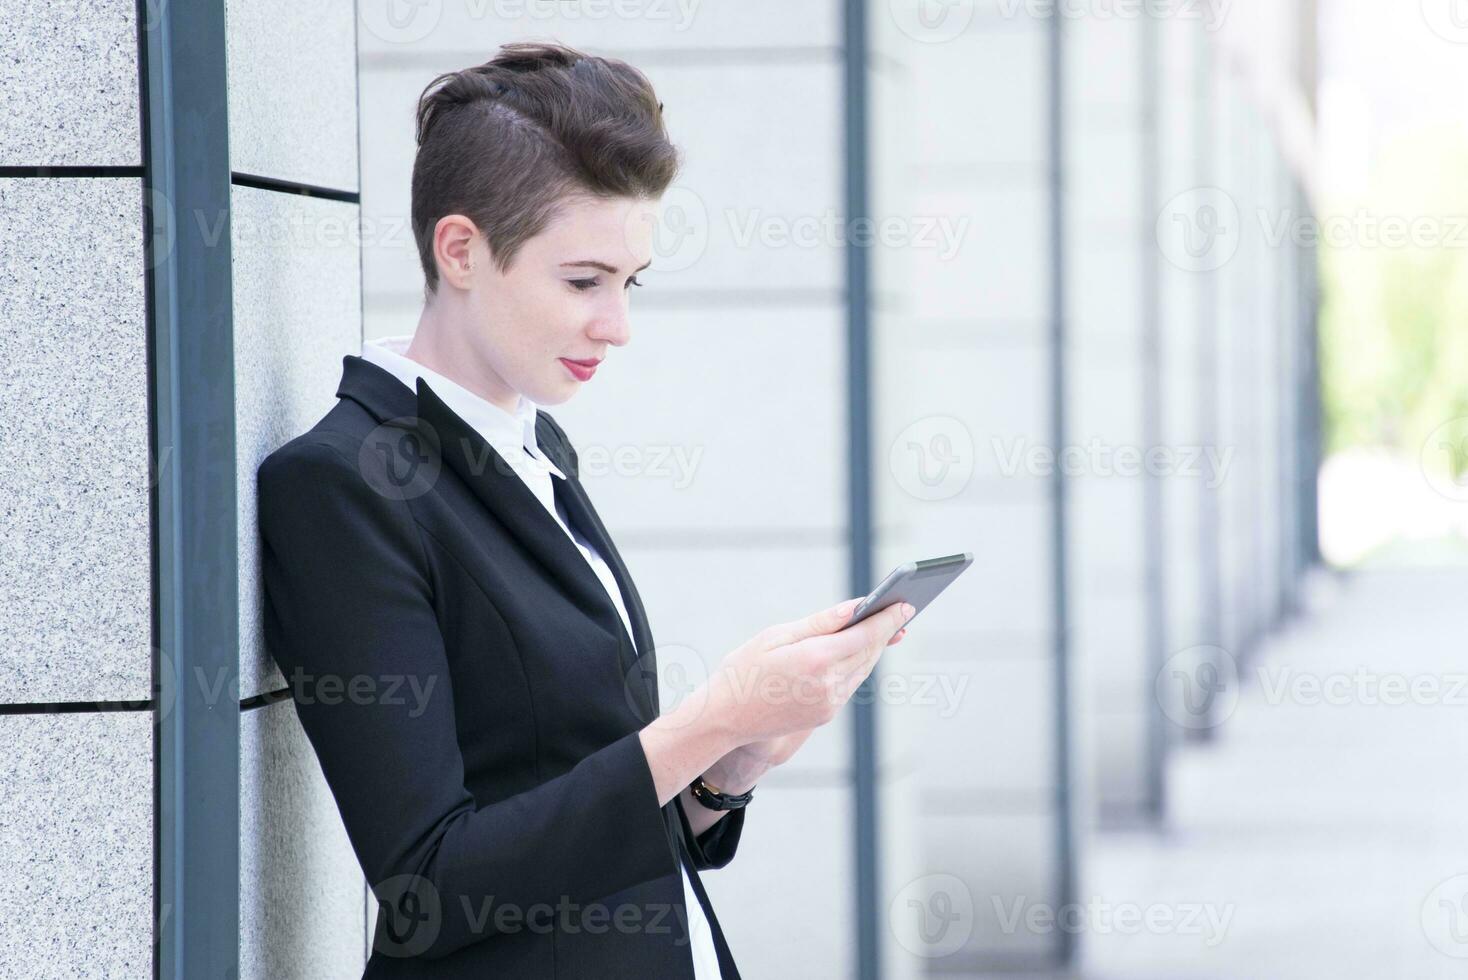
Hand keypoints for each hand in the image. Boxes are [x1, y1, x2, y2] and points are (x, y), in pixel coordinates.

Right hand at [707, 596, 914, 748]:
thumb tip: (855, 607)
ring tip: (884, 629)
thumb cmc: (743, 670)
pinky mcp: (825, 715)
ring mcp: (829, 704)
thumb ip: (820, 622)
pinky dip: (858, 665)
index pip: (866, 634)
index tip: (906, 604)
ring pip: (863, 669)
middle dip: (885, 631)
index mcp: (816, 659)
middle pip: (869, 651)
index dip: (888, 618)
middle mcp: (829, 684)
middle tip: (900, 612)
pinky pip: (850, 684)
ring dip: (874, 648)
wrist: (724, 719)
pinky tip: (858, 652)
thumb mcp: (775, 636)